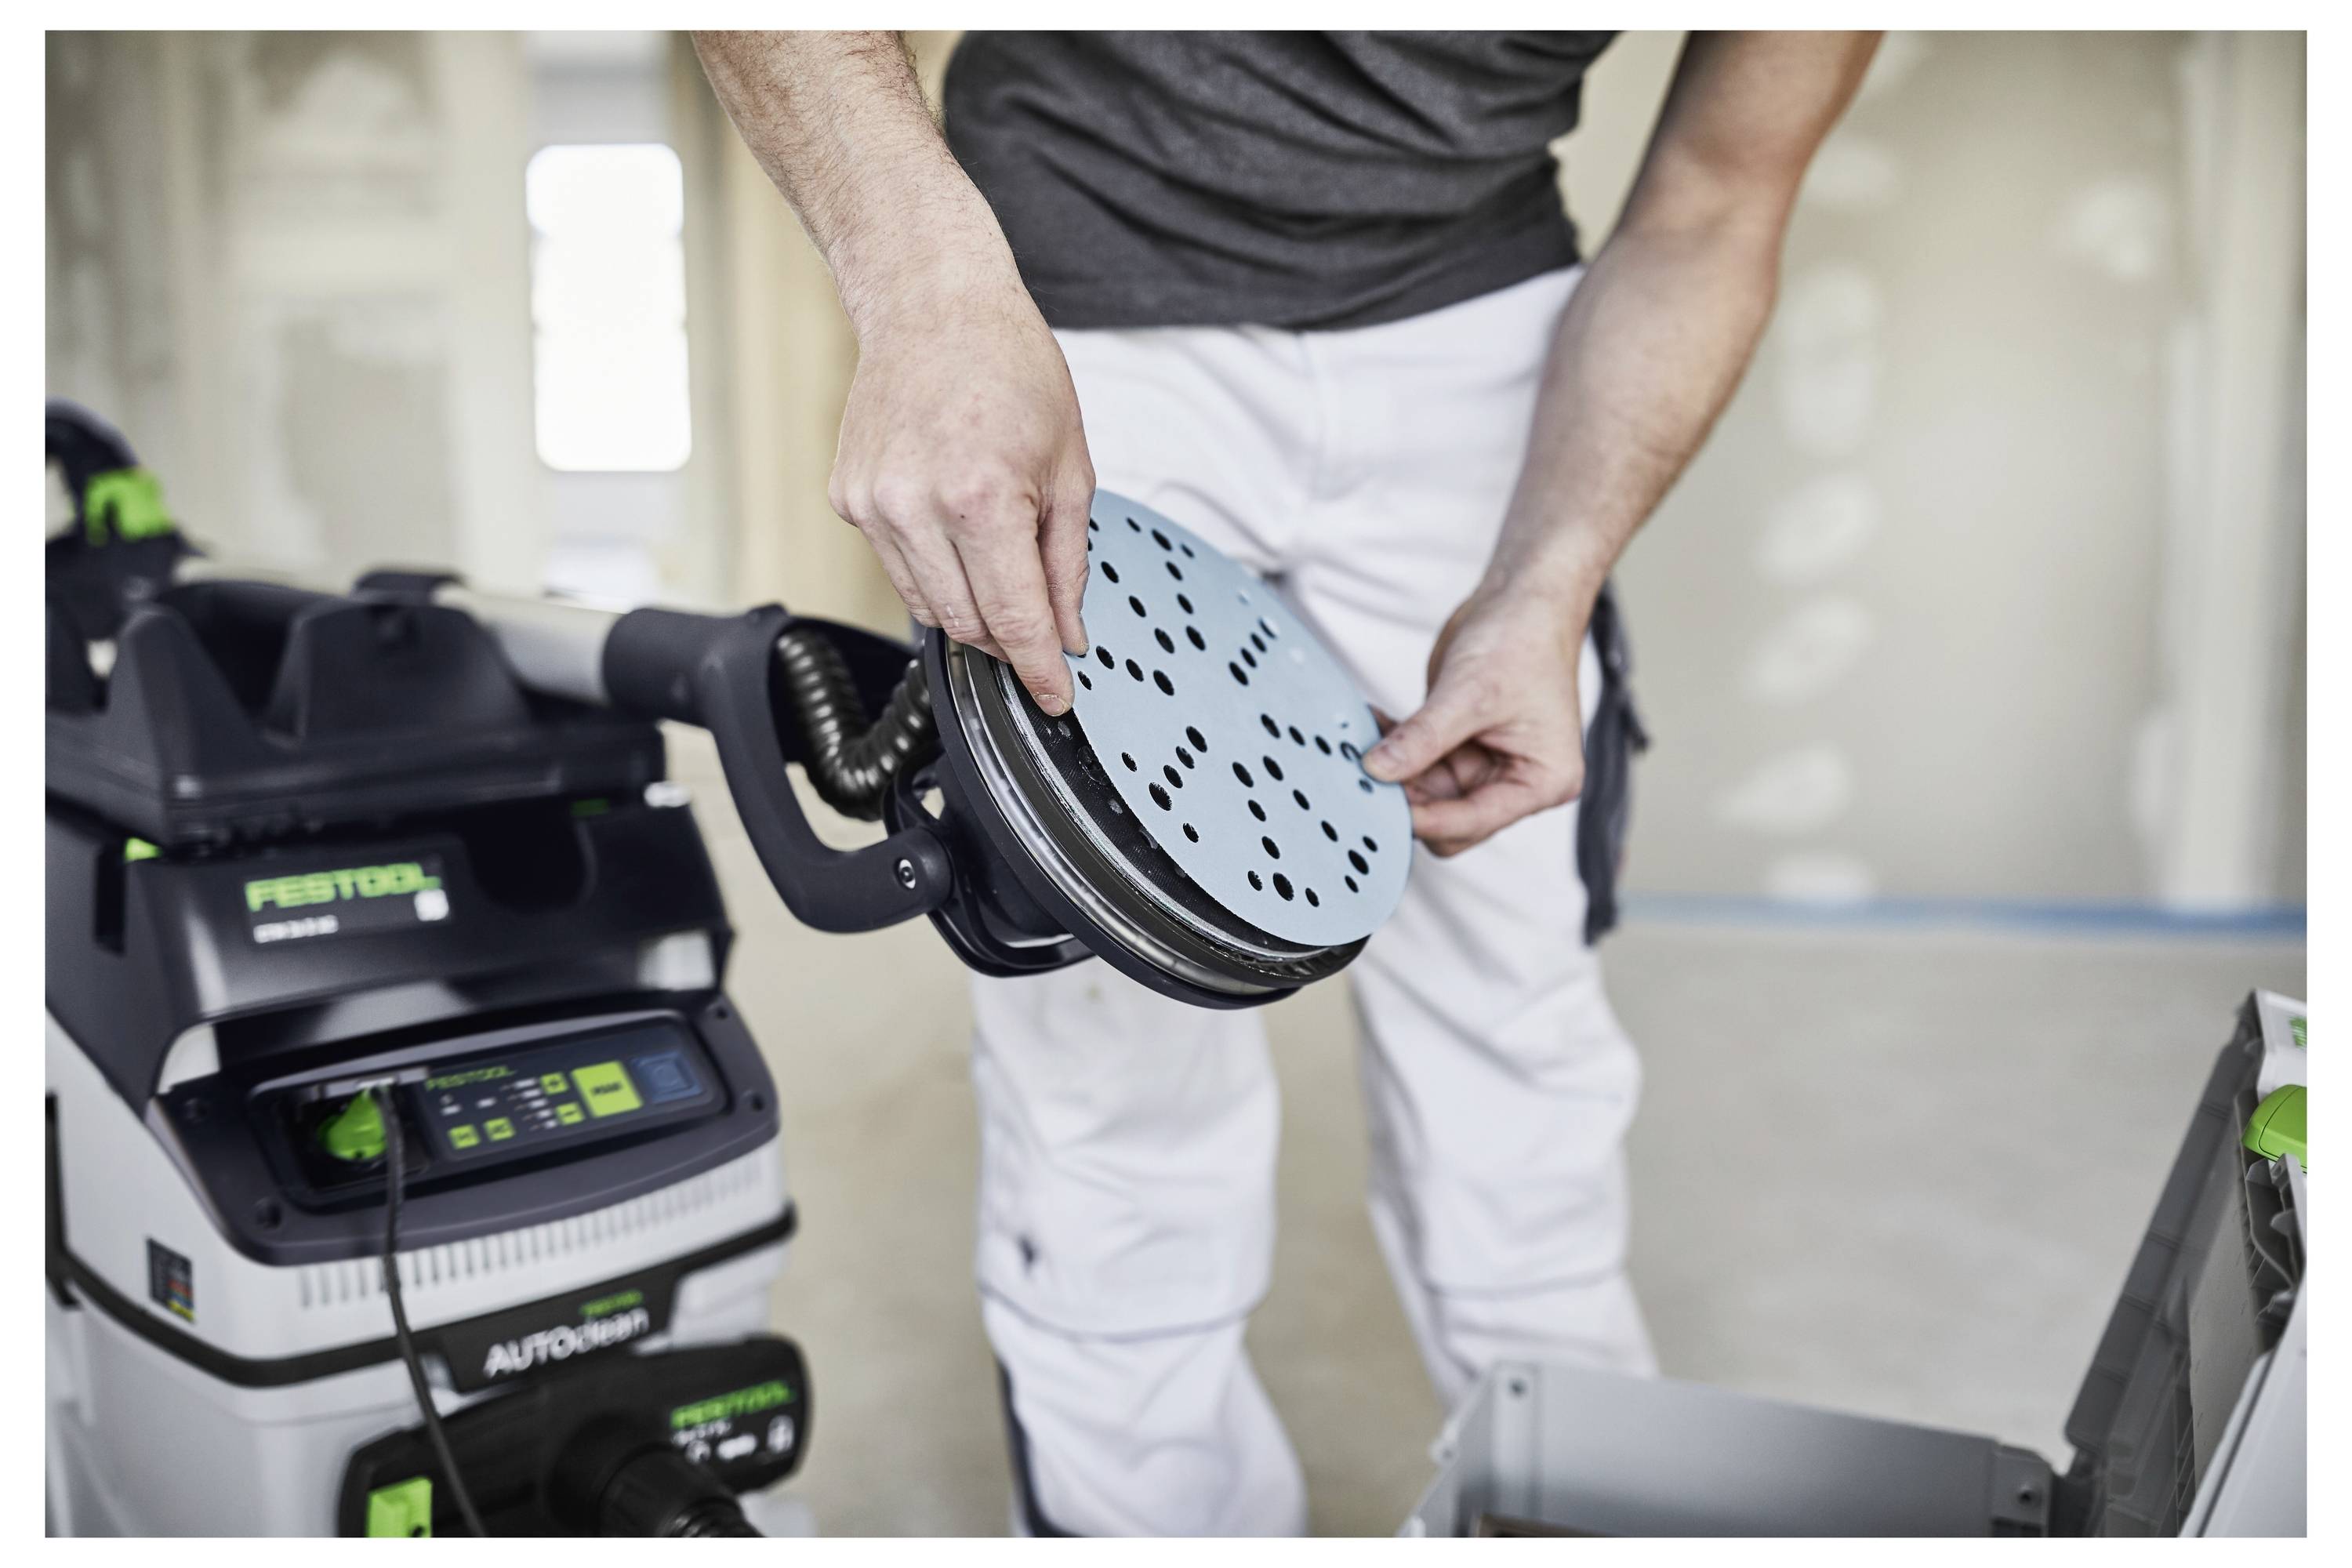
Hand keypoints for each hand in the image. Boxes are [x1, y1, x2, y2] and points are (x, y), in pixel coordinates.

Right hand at [827, 276, 1095, 713]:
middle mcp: (917, 508)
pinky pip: (898, 567)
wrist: (932, 303)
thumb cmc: (1009, 366)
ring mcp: (874, 506)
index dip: (1040, 669)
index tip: (1055, 696)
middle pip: (968, 624)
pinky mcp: (848, 500)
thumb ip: (1067, 563)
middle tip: (1040, 618)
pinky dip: (933, 567)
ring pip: (927, 606)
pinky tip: (954, 523)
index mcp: (982, 499)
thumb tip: (1066, 633)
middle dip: (1010, 636)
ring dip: (970, 606)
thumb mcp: (1070, 467)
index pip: (1015, 620)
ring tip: (999, 556)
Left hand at [1362, 585, 1588, 856]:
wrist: (1522, 598)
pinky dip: (1394, 748)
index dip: (1427, 819)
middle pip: (1450, 818)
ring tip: (1363, 741)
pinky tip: (1372, 724)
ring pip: (1427, 793)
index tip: (1381, 807)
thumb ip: (1423, 738)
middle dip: (1409, 798)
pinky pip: (1418, 763)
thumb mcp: (1470, 693)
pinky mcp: (1459, 746)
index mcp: (1543, 781)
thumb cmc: (1522, 640)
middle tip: (1364, 776)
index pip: (1476, 821)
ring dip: (1394, 771)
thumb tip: (1376, 771)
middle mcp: (1517, 781)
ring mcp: (1486, 765)